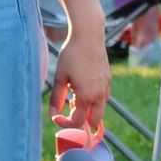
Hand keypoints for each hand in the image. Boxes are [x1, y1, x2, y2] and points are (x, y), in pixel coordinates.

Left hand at [51, 22, 110, 139]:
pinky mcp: (108, 80)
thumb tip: (52, 114)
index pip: (77, 122)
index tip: (56, 117)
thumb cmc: (71, 55)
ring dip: (88, 110)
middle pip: (94, 122)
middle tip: (68, 111)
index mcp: (86, 96)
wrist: (88, 37)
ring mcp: (106, 88)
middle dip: (81, 121)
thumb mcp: (60, 78)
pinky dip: (94, 100)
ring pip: (100, 110)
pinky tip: (83, 89)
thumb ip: (56, 98)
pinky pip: (103, 98)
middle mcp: (99, 95)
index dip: (65, 123)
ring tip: (74, 96)